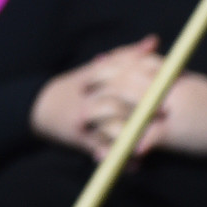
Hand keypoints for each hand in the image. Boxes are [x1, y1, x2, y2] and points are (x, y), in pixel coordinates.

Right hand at [32, 36, 166, 161]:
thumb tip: (153, 41)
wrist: (39, 108)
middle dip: (142, 106)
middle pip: (116, 100)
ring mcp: (83, 121)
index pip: (119, 74)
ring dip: (132, 133)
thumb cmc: (73, 87)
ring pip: (110, 126)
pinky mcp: (81, 141)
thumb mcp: (94, 69)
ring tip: (153, 137)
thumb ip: (125, 57)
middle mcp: (86, 99)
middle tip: (165, 111)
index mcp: (91, 78)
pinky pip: (103, 150)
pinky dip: (120, 158)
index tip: (167, 83)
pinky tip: (137, 164)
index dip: (143, 78)